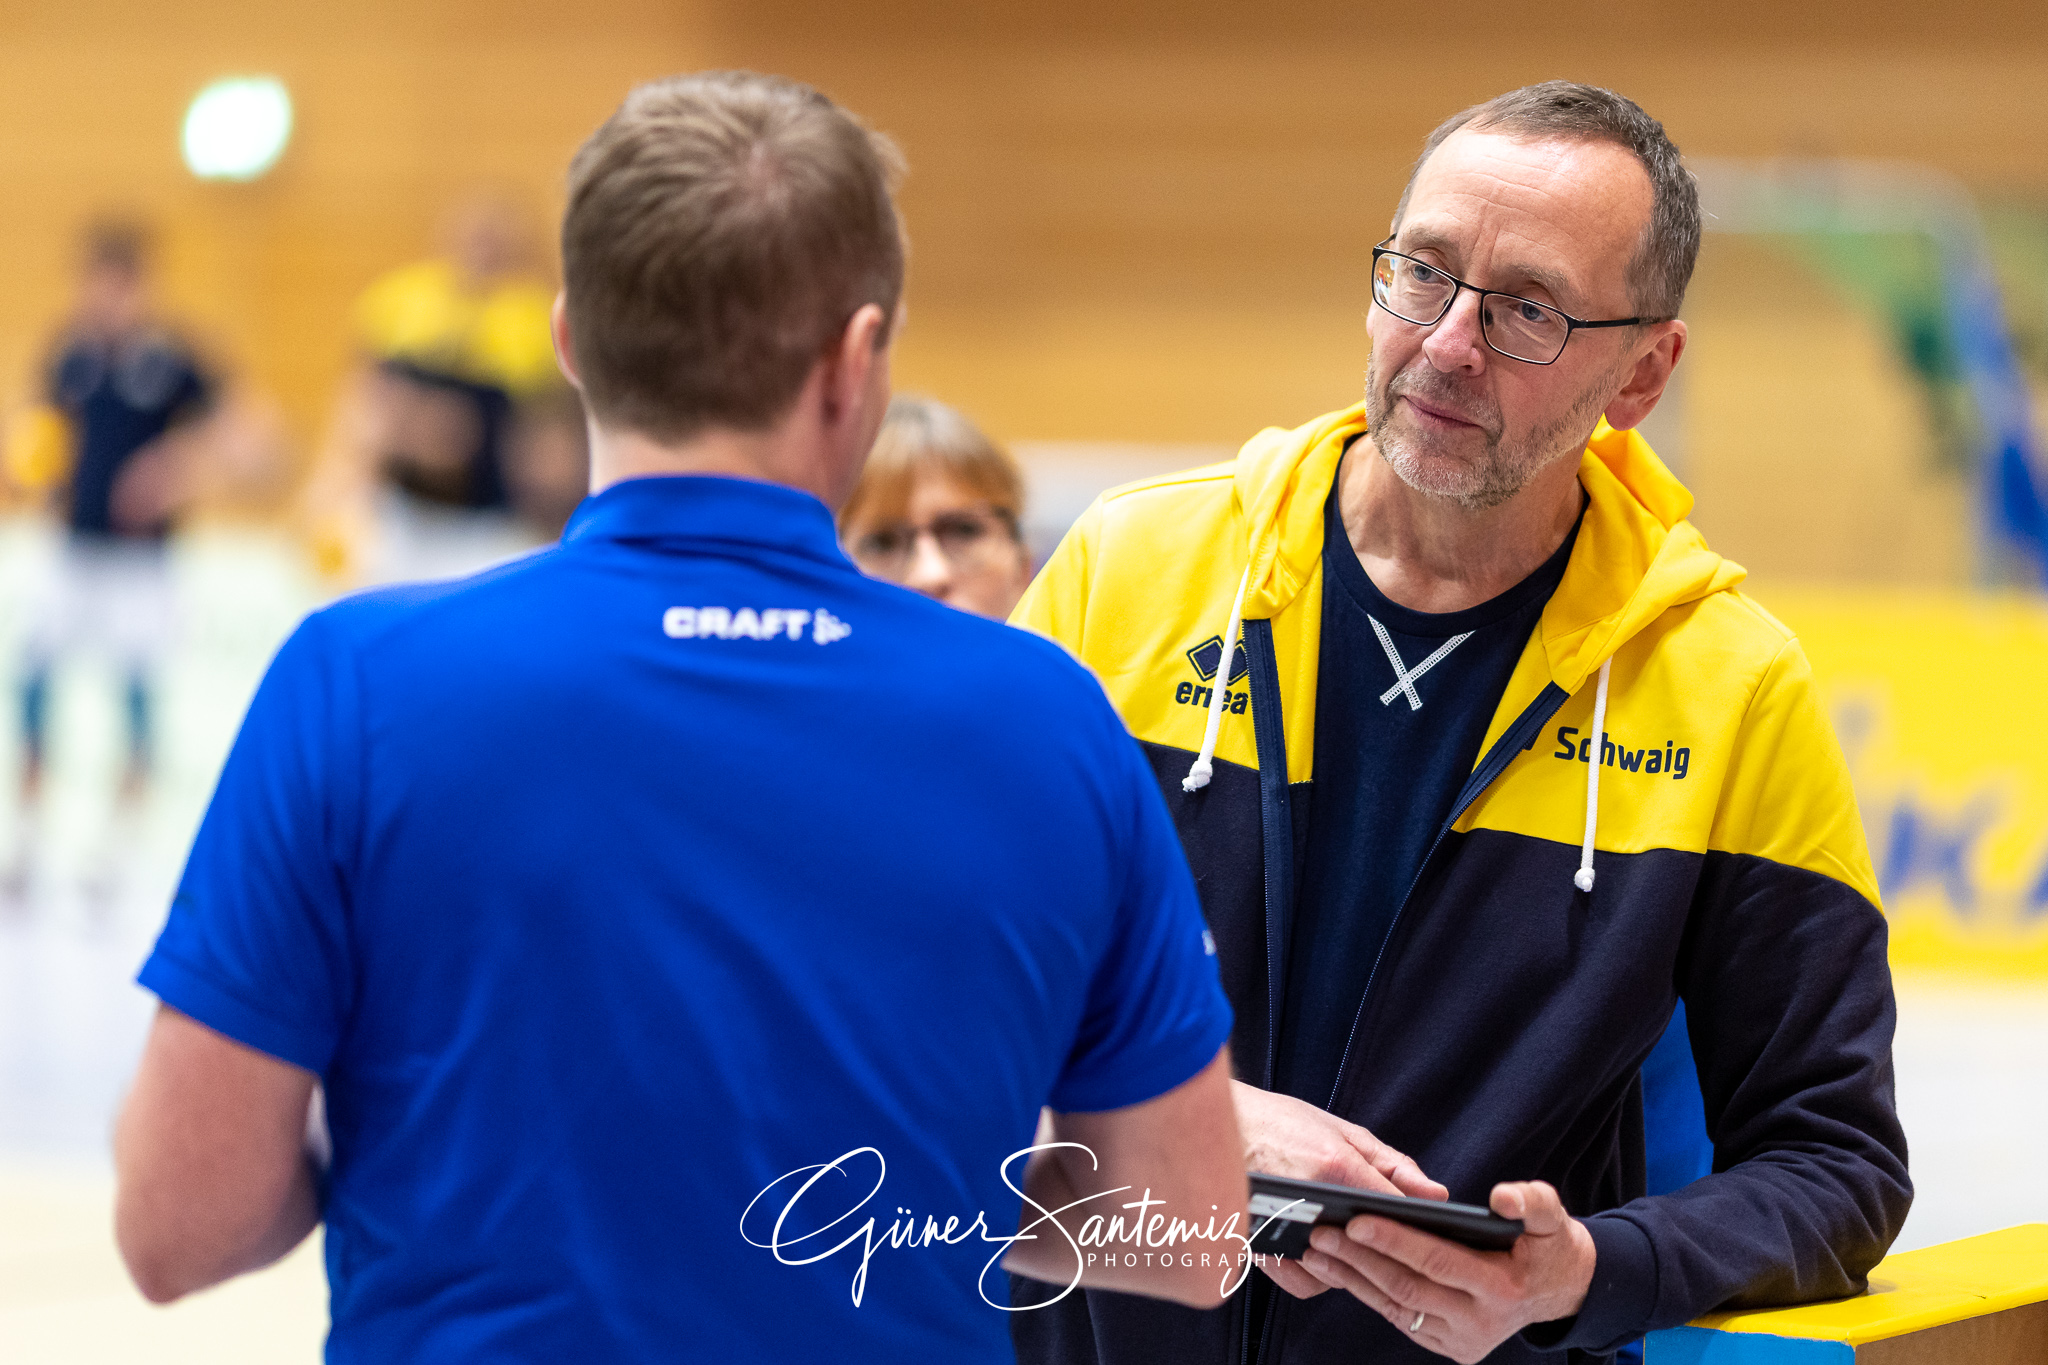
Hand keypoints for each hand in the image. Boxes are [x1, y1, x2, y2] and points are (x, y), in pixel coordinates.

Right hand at [1231, 1082, 1446, 1301]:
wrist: (1211, 1120)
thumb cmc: (1279, 1121)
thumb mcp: (1341, 1130)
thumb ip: (1392, 1164)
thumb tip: (1437, 1195)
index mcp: (1333, 1164)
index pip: (1395, 1211)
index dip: (1417, 1225)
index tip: (1428, 1228)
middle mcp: (1308, 1198)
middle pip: (1368, 1248)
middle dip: (1384, 1247)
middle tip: (1391, 1240)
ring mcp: (1280, 1226)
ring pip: (1336, 1273)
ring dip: (1348, 1266)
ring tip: (1349, 1243)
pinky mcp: (1259, 1245)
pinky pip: (1301, 1281)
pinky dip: (1314, 1276)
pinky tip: (1320, 1254)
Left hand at [1298, 1180, 1595, 1362]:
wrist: (1558, 1290)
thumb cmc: (1547, 1244)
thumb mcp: (1553, 1217)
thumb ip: (1532, 1202)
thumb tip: (1501, 1198)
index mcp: (1502, 1289)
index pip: (1438, 1262)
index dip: (1396, 1240)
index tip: (1357, 1218)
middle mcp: (1480, 1322)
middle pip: (1408, 1288)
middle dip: (1360, 1259)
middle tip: (1321, 1232)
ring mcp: (1461, 1340)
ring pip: (1397, 1307)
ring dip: (1353, 1279)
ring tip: (1315, 1251)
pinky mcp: (1447, 1345)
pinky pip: (1400, 1317)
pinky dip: (1367, 1293)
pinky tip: (1339, 1270)